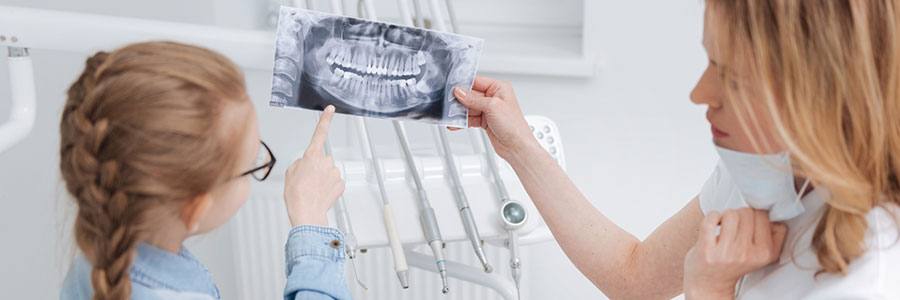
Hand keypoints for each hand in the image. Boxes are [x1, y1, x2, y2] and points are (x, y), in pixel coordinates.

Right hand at [283, 105, 344, 226]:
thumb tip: (307, 164)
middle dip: (316, 167)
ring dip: (322, 178)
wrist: (307, 212)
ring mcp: (334, 172)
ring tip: (313, 189)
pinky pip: (334, 182)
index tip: (331, 109)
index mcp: (311, 156)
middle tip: (307, 180)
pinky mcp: (341, 183)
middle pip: (322, 159)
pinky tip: (321, 193)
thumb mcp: (290, 173)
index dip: (325, 119)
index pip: (319, 133)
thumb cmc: (296, 195)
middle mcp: (325, 161)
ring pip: (329, 171)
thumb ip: (300, 162)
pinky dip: (329, 187)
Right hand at [450, 76, 536, 158]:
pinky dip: (463, 121)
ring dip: (460, 113)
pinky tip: (456, 124)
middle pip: (471, 95)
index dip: (464, 85)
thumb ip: (474, 99)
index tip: (452, 89)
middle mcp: (494, 98)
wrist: (517, 146)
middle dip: (460, 101)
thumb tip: (460, 92)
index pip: (477, 82)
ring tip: (451, 116)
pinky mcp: (485, 121)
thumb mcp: (492, 107)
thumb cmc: (514, 125)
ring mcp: (489, 110)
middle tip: (449, 104)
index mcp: (499, 88)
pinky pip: (470, 118)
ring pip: (469, 108)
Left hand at [684, 208, 786, 299]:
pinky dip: (711, 216)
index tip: (748, 224)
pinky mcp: (706, 250)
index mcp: (765, 253)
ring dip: (725, 216)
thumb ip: (776, 236)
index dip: (754, 215)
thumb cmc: (736, 263)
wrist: (712, 282)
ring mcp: (726, 252)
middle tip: (735, 226)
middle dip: (740, 215)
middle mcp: (747, 253)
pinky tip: (713, 224)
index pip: (763, 215)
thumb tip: (774, 217)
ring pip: (730, 214)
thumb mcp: (764, 254)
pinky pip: (711, 219)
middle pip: (746, 212)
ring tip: (724, 227)